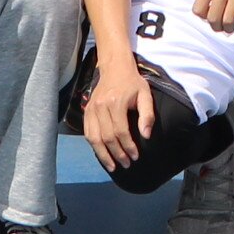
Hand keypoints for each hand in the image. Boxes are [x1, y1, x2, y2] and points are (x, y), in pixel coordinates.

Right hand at [80, 52, 153, 172]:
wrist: (114, 67)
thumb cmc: (132, 82)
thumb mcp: (145, 94)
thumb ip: (147, 115)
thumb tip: (146, 135)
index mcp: (116, 102)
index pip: (121, 131)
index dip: (128, 146)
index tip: (136, 156)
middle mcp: (101, 106)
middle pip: (107, 137)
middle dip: (117, 154)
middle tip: (126, 164)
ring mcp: (91, 109)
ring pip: (94, 138)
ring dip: (103, 155)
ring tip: (113, 166)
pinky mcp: (86, 111)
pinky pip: (87, 133)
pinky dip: (94, 146)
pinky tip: (102, 154)